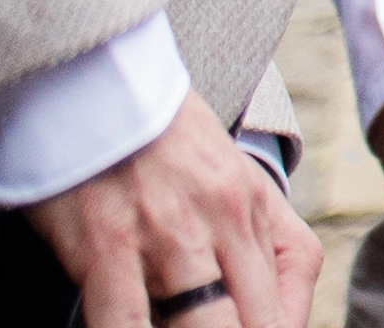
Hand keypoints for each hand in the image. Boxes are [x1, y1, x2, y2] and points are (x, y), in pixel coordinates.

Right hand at [28, 94, 317, 327]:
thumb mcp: (223, 173)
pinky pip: (123, 323)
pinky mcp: (108, 244)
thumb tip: (277, 309)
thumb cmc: (153, 135)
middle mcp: (222, 221)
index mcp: (253, 204)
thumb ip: (255, 233)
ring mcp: (168, 235)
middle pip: (255, 320)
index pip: (293, 290)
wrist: (90, 80)